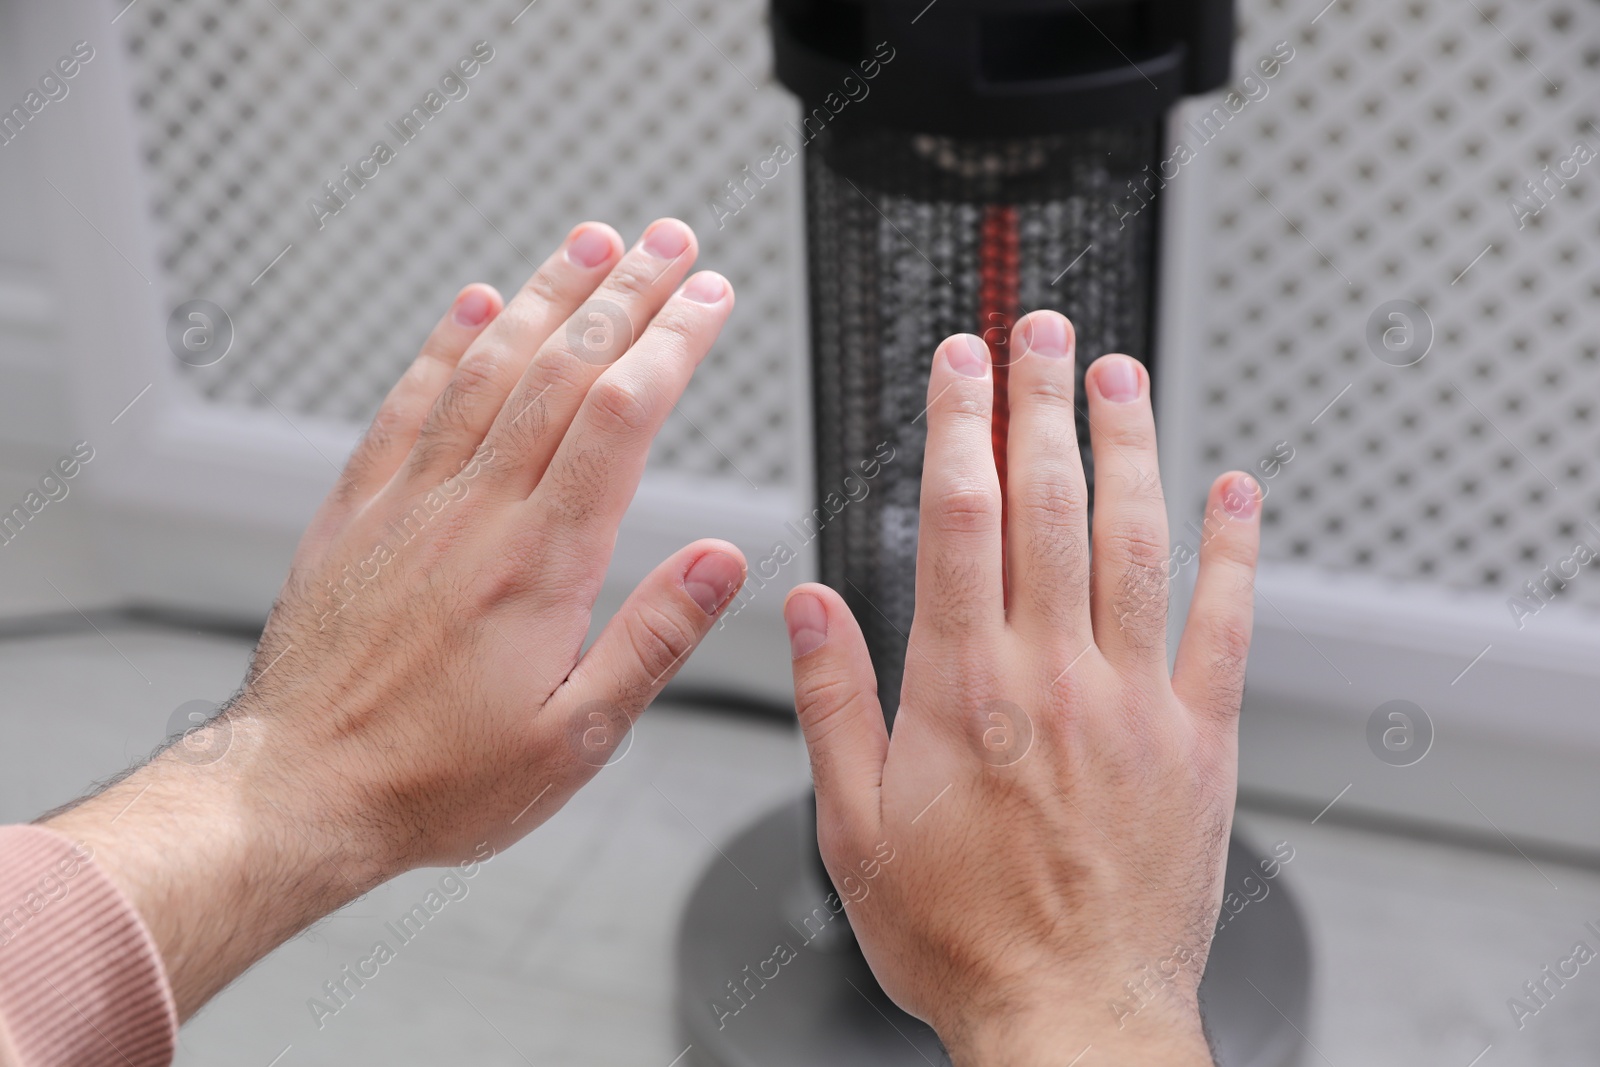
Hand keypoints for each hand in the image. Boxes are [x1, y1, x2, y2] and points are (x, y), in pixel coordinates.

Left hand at [47, 219, 746, 1017]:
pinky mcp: (360, 511)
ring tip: (592, 243)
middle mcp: (476, 513)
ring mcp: (412, 503)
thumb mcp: (576, 738)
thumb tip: (721, 562)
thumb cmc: (437, 778)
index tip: (709, 295)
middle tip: (668, 240)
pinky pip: (408, 403)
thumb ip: (653, 638)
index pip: (620, 417)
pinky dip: (446, 344)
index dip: (672, 342)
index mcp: (541, 563)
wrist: (300, 789)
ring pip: (490, 368)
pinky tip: (474, 304)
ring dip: (547, 295)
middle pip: (563, 371)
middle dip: (626, 293)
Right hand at [783, 313, 1260, 1063]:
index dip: (958, 424)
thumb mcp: (850, 825)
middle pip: (1049, 504)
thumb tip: (806, 604)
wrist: (1070, 1013)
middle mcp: (1054, 676)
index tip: (957, 360)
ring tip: (1119, 372)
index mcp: (964, 689)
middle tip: (1038, 328)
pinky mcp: (1199, 739)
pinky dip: (1233, 550)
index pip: (961, 517)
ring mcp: (1135, 701)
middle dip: (1039, 403)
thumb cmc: (959, 932)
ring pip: (1135, 542)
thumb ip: (831, 701)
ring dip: (1128, 446)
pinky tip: (1234, 490)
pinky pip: (1226, 625)